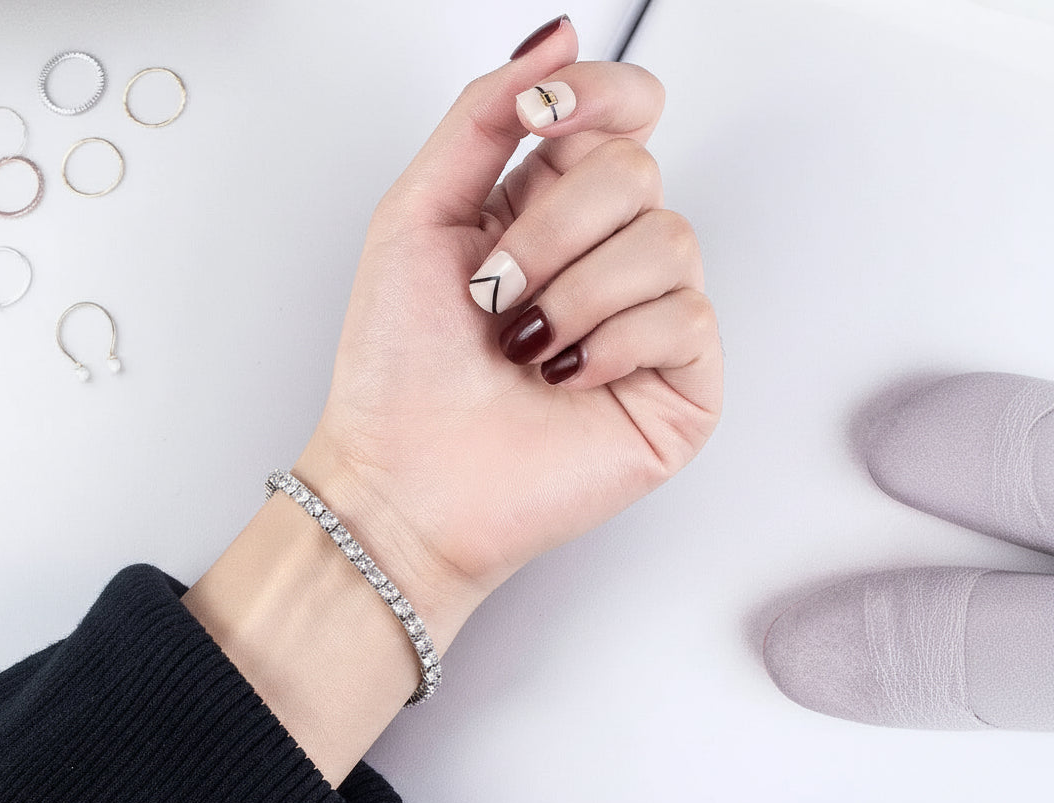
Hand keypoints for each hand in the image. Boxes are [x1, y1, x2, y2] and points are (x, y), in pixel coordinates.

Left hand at [296, 18, 723, 646]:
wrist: (403, 479)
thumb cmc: (398, 366)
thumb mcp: (417, 212)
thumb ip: (482, 117)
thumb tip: (556, 39)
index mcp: (547, 207)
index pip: (624, 111)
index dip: (598, 95)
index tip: (539, 121)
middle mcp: (604, 253)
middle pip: (637, 167)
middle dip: (549, 230)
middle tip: (494, 293)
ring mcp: (648, 317)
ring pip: (668, 236)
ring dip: (573, 292)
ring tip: (523, 345)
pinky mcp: (681, 380)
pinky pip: (683, 314)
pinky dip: (610, 343)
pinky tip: (566, 378)